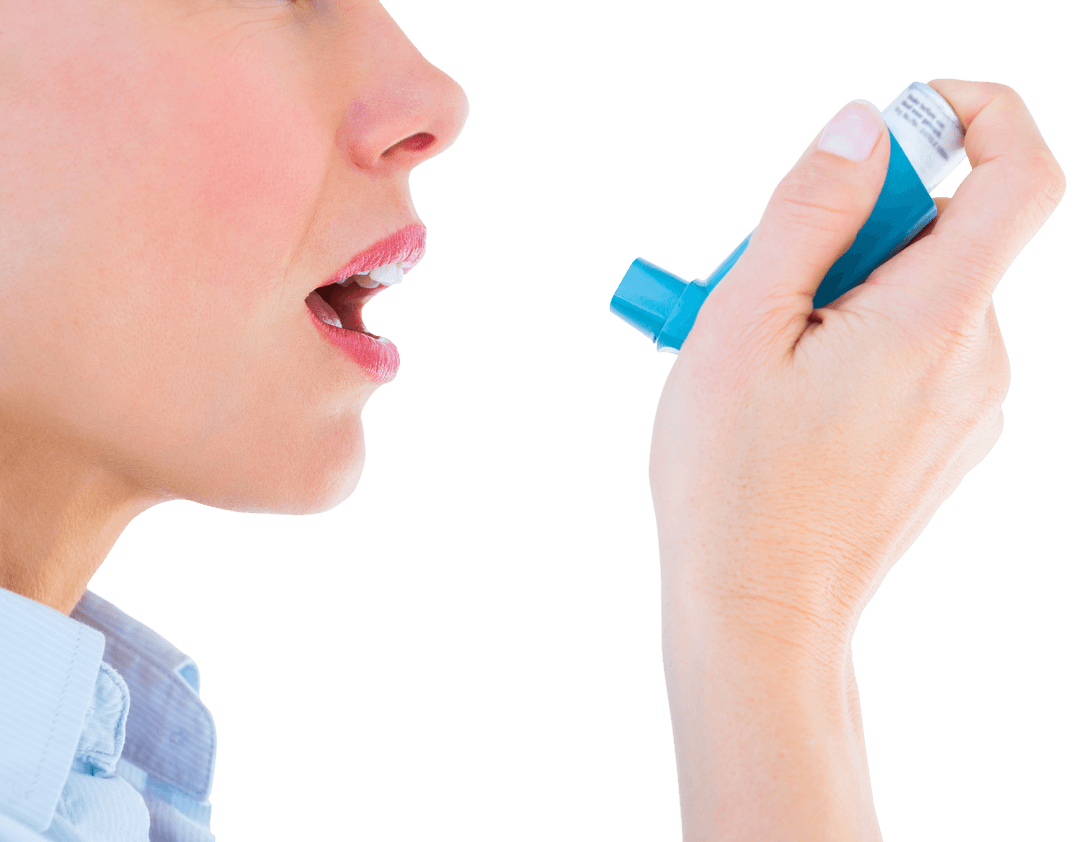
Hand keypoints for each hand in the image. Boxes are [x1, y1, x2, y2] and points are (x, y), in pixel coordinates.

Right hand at [650, 79, 1065, 839]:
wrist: (760, 615)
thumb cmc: (732, 486)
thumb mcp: (739, 327)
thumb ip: (808, 213)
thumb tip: (862, 129)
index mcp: (931, 322)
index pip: (1016, 175)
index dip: (970, 118)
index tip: (894, 128)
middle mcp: (974, 361)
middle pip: (942, 234)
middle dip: (850, 229)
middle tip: (761, 283)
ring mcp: (967, 407)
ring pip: (917, 295)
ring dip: (839, 291)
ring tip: (761, 357)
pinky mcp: (945, 439)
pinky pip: (915, 350)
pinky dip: (856, 340)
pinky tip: (790, 394)